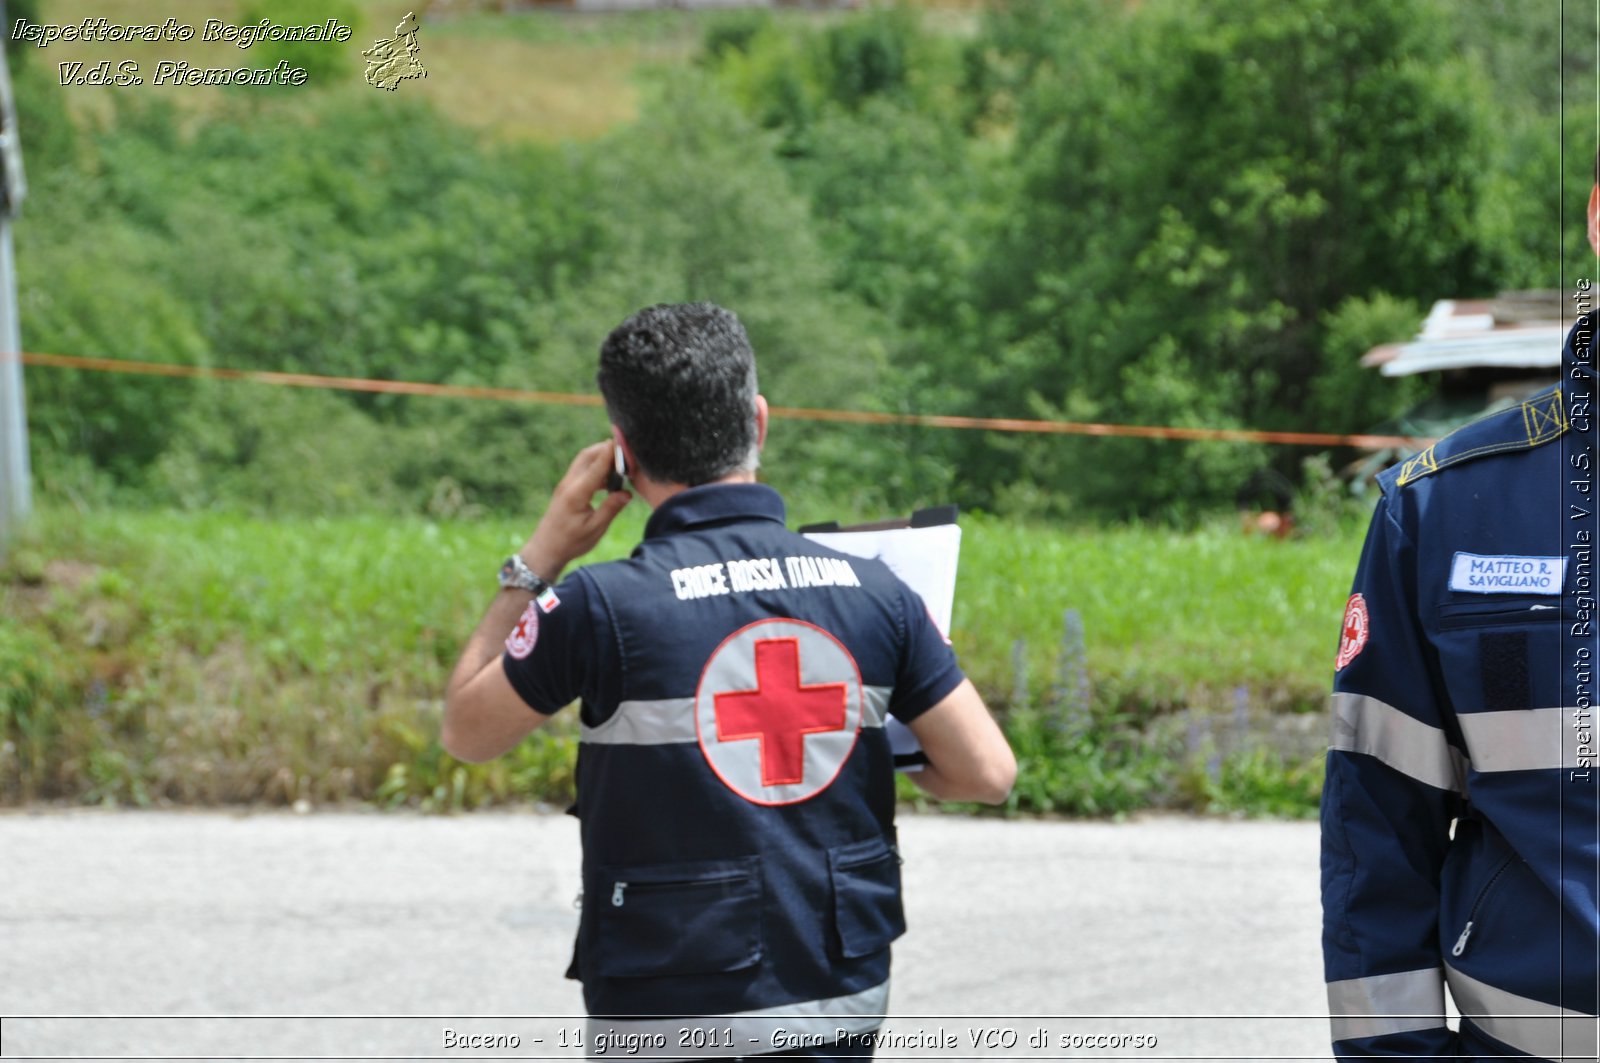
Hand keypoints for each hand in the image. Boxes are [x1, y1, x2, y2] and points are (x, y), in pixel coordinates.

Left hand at [521, 441, 631, 579]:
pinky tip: (608, 479)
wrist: (546, 548)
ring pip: (584, 461)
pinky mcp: (566, 488)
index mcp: (577, 493)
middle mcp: (569, 484)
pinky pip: (582, 470)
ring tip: (620, 466)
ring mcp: (566, 485)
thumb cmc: (570, 542)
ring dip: (601, 458)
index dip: (611, 452)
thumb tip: (627, 493)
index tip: (623, 441)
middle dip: (606, 449)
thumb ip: (611, 509)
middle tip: (625, 451)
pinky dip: (596, 468)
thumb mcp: (595, 529)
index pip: (597, 466)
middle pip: (588, 455)